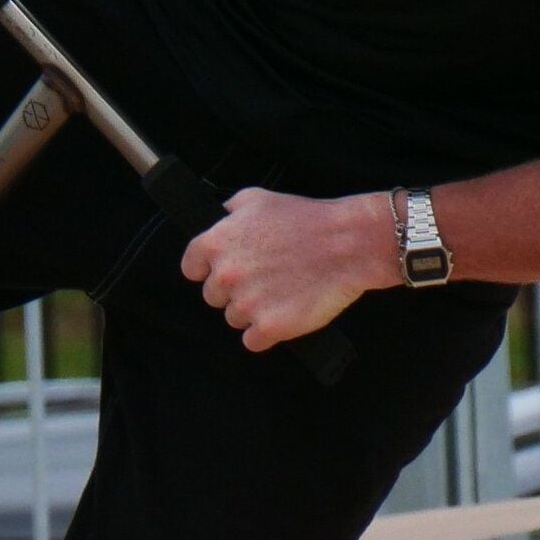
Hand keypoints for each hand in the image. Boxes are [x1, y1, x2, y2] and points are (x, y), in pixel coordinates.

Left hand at [179, 189, 398, 352]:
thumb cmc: (308, 220)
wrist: (348, 245)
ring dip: (253, 311)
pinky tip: (284, 313)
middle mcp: (225, 276)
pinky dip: (266, 332)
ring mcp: (246, 304)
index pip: (191, 269)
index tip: (228, 270)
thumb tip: (221, 216)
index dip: (209, 270)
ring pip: (234, 319)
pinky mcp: (268, 328)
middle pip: (213, 297)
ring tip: (280, 292)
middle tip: (264, 278)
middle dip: (235, 290)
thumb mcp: (259, 198)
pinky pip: (253, 341)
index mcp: (216, 244)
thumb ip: (231, 210)